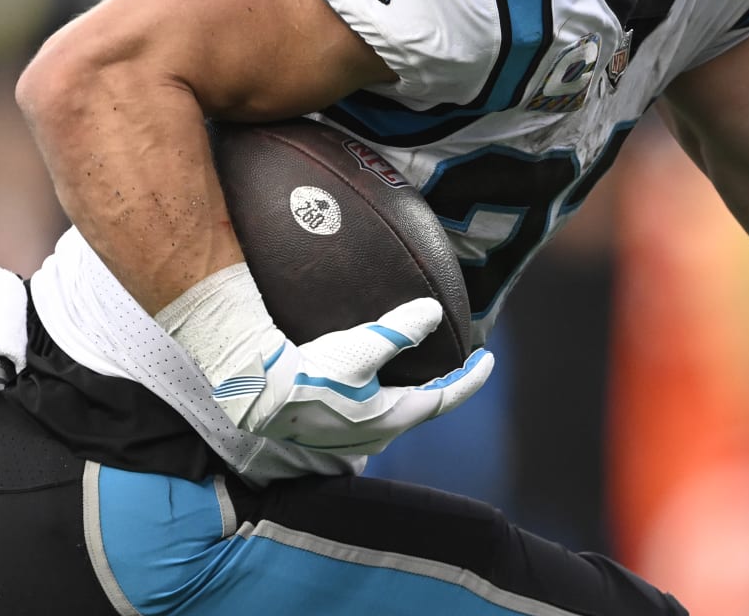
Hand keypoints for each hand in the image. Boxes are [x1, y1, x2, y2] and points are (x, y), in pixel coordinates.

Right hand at [209, 297, 493, 455]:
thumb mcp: (361, 347)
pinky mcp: (332, 429)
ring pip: (396, 410)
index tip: (489, 359)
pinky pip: (371, 410)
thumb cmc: (312, 374)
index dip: (472, 378)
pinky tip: (374, 378)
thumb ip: (400, 330)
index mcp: (393, 419)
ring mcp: (354, 436)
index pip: (446, 398)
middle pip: (422, 406)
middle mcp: (378, 434)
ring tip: (419, 367)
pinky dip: (385, 392)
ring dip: (412, 389)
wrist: (259, 394)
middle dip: (442, 383)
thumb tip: (433, 313)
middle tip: (457, 361)